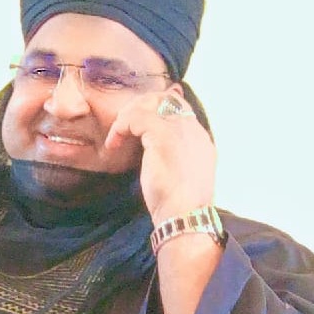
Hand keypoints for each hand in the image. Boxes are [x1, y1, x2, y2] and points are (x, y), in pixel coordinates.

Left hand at [105, 88, 215, 223]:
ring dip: (128, 116)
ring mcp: (180, 130)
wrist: (185, 215)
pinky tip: (113, 144)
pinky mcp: (163, 135)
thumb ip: (170, 156)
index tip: (136, 127)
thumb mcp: (178, 174)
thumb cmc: (178, 204)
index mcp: (199, 138)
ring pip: (149, 104)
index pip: (179, 107)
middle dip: (139, 106)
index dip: (154, 110)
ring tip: (116, 135)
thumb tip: (150, 150)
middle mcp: (192, 129)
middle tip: (123, 126)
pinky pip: (136, 118)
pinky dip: (120, 127)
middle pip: (165, 98)